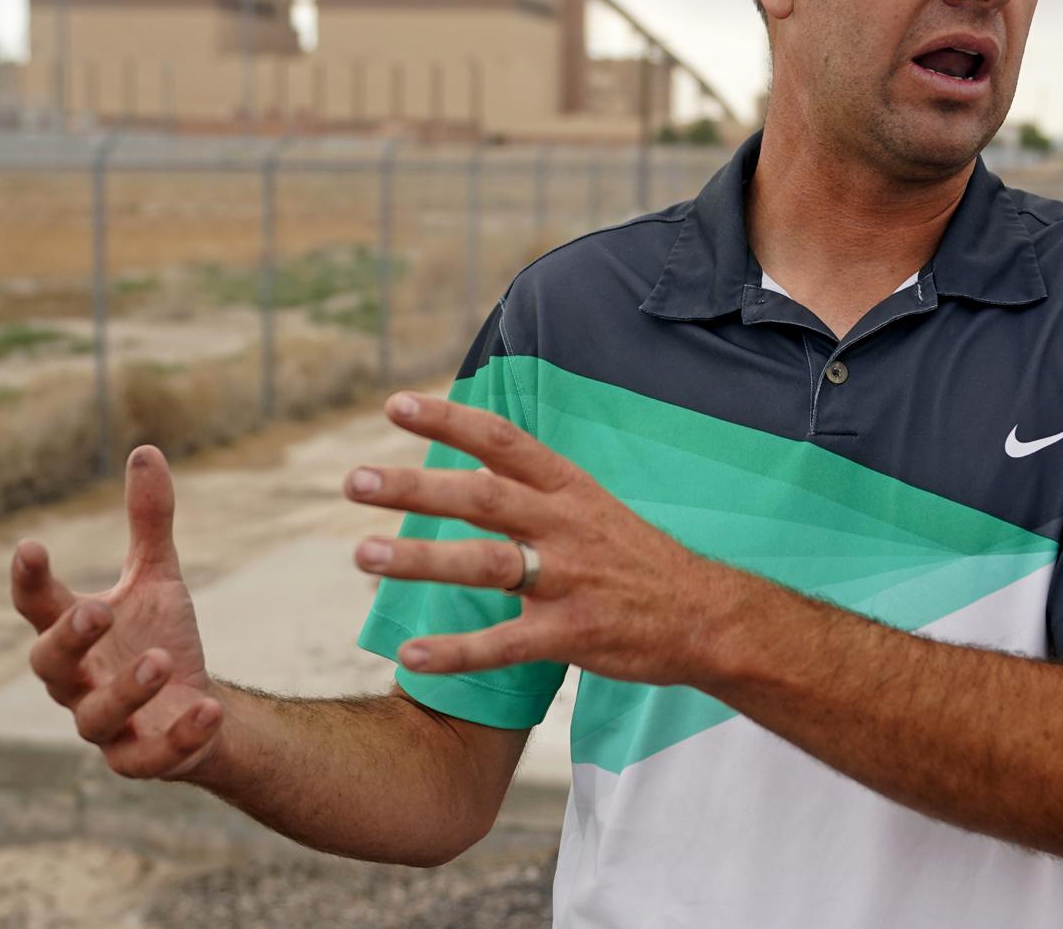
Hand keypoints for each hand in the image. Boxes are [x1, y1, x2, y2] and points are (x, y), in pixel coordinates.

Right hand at [11, 446, 225, 779]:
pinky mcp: (140, 761)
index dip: (29, 580)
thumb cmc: (160, 638)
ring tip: (160, 659)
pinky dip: (177, 736)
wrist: (197, 711)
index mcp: (74, 633)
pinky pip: (149, 758)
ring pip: (95, 718)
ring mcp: (106, 726)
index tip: (30, 546)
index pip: (37, 605)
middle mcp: (76, 681)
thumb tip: (145, 450)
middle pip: (48, 664)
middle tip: (96, 608)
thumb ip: (148, 523)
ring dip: (125, 689)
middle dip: (68, 638)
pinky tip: (208, 708)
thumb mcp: (157, 578)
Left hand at [347, 392, 742, 684]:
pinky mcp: (572, 635)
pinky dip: (457, 652)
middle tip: (354, 481)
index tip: (395, 404)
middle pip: (482, 497)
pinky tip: (411, 657)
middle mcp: (565, 526)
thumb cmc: (638, 560)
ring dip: (420, 559)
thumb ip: (534, 490)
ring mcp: (569, 581)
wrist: (708, 617)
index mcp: (570, 489)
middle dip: (415, 487)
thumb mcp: (593, 506)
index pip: (503, 441)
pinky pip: (505, 644)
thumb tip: (473, 464)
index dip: (450, 420)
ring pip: (485, 564)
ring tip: (362, 556)